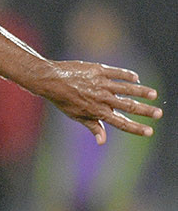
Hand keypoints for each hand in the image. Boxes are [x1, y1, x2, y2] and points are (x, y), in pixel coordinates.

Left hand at [45, 63, 161, 142]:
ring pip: (126, 88)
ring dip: (141, 91)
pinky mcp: (98, 70)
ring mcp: (101, 83)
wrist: (51, 80)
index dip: (136, 128)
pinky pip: (117, 72)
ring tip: (154, 95)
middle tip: (159, 114)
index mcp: (97, 111)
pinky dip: (128, 75)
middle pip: (128, 106)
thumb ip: (93, 126)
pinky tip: (136, 78)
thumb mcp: (76, 116)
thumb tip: (102, 141)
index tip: (150, 131)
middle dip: (145, 111)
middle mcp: (101, 98)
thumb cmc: (63, 100)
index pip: (121, 122)